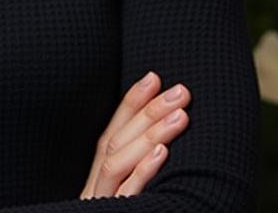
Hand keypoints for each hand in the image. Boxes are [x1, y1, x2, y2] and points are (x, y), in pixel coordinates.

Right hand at [79, 71, 190, 198]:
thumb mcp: (128, 192)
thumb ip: (136, 168)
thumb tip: (167, 128)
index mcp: (98, 180)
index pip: (111, 133)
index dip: (131, 104)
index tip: (154, 77)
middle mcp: (96, 188)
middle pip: (115, 143)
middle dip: (148, 113)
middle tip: (180, 92)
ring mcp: (102, 202)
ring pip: (116, 163)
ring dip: (149, 134)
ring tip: (180, 115)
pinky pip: (126, 194)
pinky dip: (143, 171)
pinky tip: (163, 151)